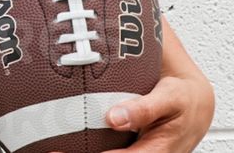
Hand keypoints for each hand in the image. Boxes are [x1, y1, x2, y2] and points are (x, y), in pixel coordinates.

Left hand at [48, 67, 214, 152]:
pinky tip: (68, 141)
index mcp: (157, 151)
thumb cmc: (183, 99)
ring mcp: (140, 152)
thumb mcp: (169, 99)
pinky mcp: (132, 147)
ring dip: (85, 149)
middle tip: (51, 150)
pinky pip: (114, 150)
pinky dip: (92, 145)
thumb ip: (143, 108)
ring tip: (53, 147)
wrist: (195, 102)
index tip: (62, 151)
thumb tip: (114, 118)